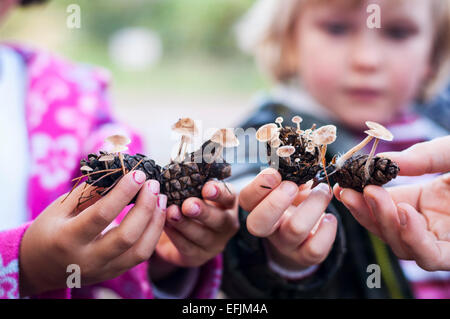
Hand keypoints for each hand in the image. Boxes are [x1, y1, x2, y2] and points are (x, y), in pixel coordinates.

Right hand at [20, 170, 166, 295]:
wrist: (40, 267)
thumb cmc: (49, 229)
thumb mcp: (60, 208)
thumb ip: (88, 192)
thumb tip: (119, 171)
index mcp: (67, 239)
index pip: (101, 215)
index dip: (123, 193)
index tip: (137, 174)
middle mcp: (87, 259)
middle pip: (126, 236)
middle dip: (145, 207)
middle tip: (153, 184)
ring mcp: (103, 270)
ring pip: (140, 251)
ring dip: (156, 221)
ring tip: (161, 197)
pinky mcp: (114, 273)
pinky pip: (141, 255)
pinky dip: (154, 233)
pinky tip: (157, 214)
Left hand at [154, 181, 238, 267]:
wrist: (179, 234)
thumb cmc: (188, 203)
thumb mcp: (193, 191)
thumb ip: (190, 183)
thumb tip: (177, 170)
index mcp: (227, 204)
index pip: (230, 197)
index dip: (220, 193)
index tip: (207, 188)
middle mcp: (226, 225)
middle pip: (220, 220)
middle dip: (204, 212)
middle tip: (188, 205)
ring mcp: (214, 244)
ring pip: (202, 236)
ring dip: (185, 224)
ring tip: (171, 213)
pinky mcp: (198, 257)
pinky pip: (187, 247)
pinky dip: (175, 235)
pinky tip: (164, 224)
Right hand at [239, 168, 336, 270]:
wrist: (306, 231)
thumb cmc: (295, 200)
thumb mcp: (288, 184)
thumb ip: (289, 175)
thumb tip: (302, 166)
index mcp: (257, 206)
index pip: (245, 199)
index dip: (259, 186)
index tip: (275, 173)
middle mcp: (268, 228)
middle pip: (259, 223)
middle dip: (277, 201)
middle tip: (293, 186)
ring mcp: (285, 244)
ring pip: (294, 229)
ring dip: (313, 204)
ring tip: (323, 191)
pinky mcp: (305, 256)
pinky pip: (315, 249)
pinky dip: (327, 230)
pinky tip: (329, 218)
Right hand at [334, 136, 449, 270]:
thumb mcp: (448, 153)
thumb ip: (421, 156)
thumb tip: (383, 160)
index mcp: (420, 202)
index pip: (380, 208)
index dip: (358, 200)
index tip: (341, 185)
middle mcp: (425, 224)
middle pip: (384, 229)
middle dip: (363, 211)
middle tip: (350, 190)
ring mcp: (440, 240)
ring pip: (399, 246)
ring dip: (381, 221)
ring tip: (375, 194)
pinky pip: (428, 257)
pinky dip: (411, 238)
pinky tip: (404, 213)